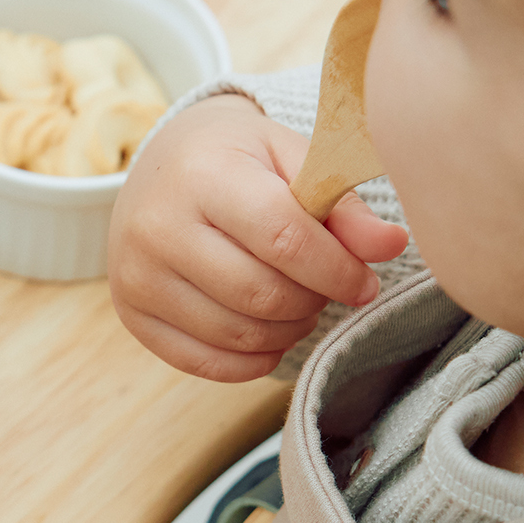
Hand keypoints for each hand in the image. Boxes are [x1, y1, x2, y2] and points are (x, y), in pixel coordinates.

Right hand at [108, 93, 408, 380]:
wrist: (162, 163)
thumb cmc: (238, 159)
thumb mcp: (292, 159)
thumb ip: (342, 204)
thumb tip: (391, 246)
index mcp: (202, 175)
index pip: (283, 239)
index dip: (336, 270)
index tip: (364, 281)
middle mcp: (157, 227)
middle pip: (261, 294)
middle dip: (313, 300)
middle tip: (326, 287)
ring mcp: (137, 276)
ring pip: (237, 334)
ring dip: (288, 330)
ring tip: (299, 303)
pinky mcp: (132, 314)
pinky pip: (205, 363)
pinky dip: (253, 359)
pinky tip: (270, 332)